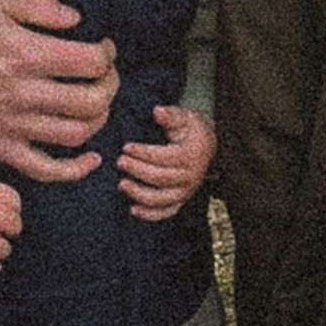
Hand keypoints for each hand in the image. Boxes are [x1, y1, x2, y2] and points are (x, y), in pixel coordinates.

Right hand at [0, 0, 116, 181]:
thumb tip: (76, 18)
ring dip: (99, 119)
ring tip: (96, 103)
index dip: (107, 55)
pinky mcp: (2, 150)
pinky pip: (46, 170)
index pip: (90, 62)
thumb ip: (36, 5)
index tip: (103, 49)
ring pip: (77, 134)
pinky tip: (90, 157)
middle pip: (92, 100)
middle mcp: (23, 94)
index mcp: (24, 55)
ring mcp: (14, 126)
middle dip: (110, 86)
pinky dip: (75, 169)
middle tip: (105, 76)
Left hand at [117, 105, 216, 222]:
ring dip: (140, 194)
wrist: (205, 145)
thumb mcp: (184, 117)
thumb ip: (170, 115)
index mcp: (191, 155)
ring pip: (162, 199)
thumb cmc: (190, 129)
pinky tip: (132, 209)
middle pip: (161, 178)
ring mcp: (186, 191)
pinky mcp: (181, 201)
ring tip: (121, 184)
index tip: (126, 147)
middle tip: (119, 162)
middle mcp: (190, 176)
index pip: (165, 157)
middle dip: (138, 171)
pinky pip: (166, 213)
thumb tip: (157, 111)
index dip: (144, 153)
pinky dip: (150, 214)